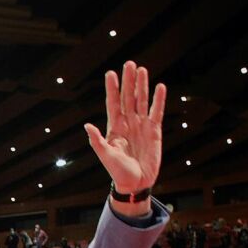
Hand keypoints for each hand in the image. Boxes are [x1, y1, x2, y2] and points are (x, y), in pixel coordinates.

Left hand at [85, 61, 165, 194]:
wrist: (135, 183)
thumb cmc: (118, 171)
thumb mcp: (106, 156)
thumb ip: (97, 141)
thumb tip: (87, 126)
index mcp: (114, 127)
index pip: (113, 103)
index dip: (112, 89)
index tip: (110, 73)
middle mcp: (128, 123)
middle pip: (128, 98)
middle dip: (128, 81)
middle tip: (129, 64)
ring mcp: (142, 126)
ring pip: (142, 101)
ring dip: (142, 86)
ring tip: (142, 70)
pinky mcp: (154, 131)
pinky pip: (157, 112)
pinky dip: (158, 100)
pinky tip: (159, 87)